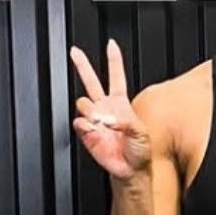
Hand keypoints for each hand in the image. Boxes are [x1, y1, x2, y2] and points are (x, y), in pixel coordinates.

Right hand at [69, 40, 151, 180]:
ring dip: (91, 109)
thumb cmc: (139, 151)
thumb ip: (126, 120)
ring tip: (100, 121)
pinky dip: (85, 125)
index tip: (110, 45)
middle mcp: (105, 108)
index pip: (116, 77)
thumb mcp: (141, 131)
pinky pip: (79, 122)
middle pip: (91, 81)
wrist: (130, 169)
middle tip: (74, 52)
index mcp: (120, 104)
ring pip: (83, 102)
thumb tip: (110, 117)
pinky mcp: (86, 133)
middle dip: (82, 65)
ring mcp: (95, 119)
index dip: (114, 61)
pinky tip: (93, 129)